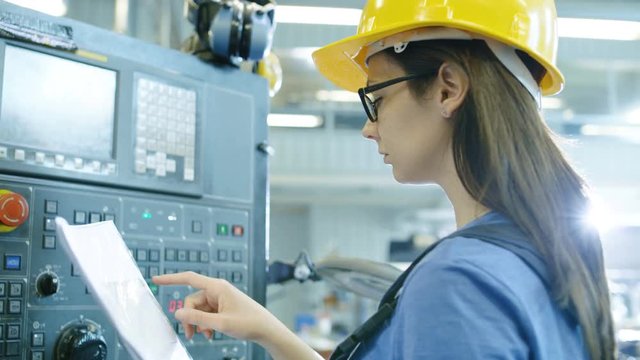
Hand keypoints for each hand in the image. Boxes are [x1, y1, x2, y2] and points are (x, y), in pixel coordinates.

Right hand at [152, 271, 280, 343]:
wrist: (265, 329)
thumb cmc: (248, 322)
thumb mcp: (221, 323)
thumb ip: (198, 318)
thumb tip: (177, 312)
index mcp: (217, 287)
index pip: (189, 278)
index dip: (171, 279)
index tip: (156, 280)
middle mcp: (217, 290)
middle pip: (191, 301)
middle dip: (189, 318)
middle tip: (191, 335)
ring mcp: (219, 299)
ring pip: (198, 309)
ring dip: (198, 323)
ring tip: (206, 335)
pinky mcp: (221, 307)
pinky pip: (205, 313)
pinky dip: (205, 324)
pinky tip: (210, 334)